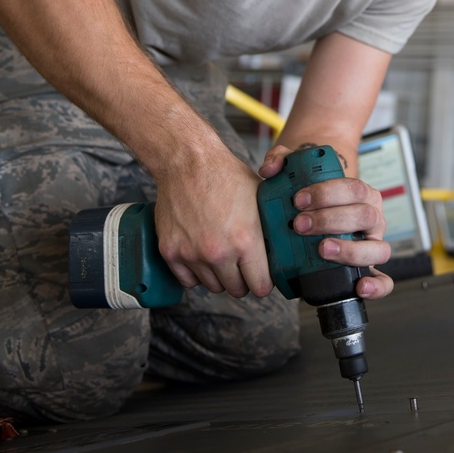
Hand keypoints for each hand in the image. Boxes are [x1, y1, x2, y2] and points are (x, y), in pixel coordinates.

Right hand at [153, 146, 274, 297]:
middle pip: (236, 290)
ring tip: (223, 256)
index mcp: (245, 241)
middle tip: (242, 265)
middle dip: (242, 279)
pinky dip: (196, 273)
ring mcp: (192, 254)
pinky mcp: (171, 252)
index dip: (263, 282)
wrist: (188, 162)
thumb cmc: (226, 176)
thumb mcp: (260, 199)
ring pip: (213, 286)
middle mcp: (218, 252)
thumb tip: (283, 249)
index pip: (260, 287)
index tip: (261, 276)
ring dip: (219, 276)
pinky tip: (203, 256)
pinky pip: (188, 280)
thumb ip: (269, 229)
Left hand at [260, 146, 393, 299]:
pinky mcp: (370, 269)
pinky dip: (377, 286)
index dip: (327, 193)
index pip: (353, 188)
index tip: (298, 199)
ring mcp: (373, 245)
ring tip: (322, 249)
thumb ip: (280, 159)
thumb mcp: (295, 173)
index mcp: (362, 194)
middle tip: (299, 224)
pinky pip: (383, 281)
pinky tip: (359, 287)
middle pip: (364, 215)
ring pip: (378, 248)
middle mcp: (373, 219)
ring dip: (350, 250)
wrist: (316, 218)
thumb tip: (270, 169)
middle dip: (331, 220)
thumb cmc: (308, 197)